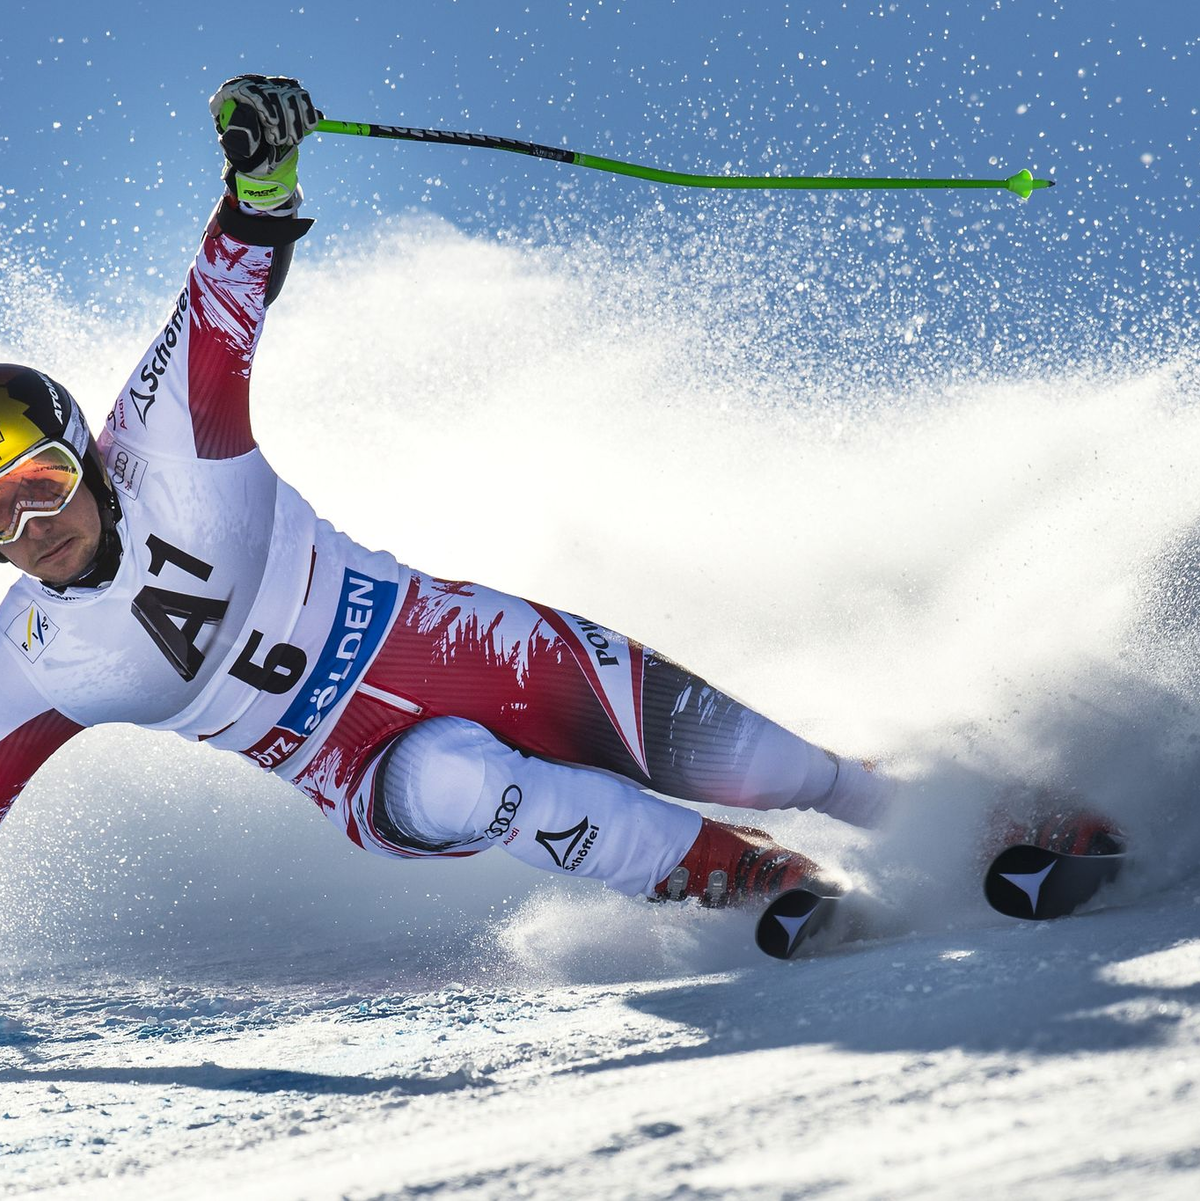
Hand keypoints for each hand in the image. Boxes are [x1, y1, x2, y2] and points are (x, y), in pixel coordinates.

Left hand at [209, 75, 319, 208]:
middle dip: (282, 121)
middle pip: (273, 92)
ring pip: (292, 94)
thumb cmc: (245, 152)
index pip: (249, 89)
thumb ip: (237, 134)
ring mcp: (272, 88)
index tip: (272, 123)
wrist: (261, 156)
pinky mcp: (289, 93)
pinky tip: (307, 128)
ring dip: (296, 122)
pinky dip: (308, 114)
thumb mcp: (237, 151)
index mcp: (231, 95)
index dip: (263, 104)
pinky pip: (303, 97)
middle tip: (279, 142)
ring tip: (291, 141)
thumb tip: (246, 110)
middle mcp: (252, 86)